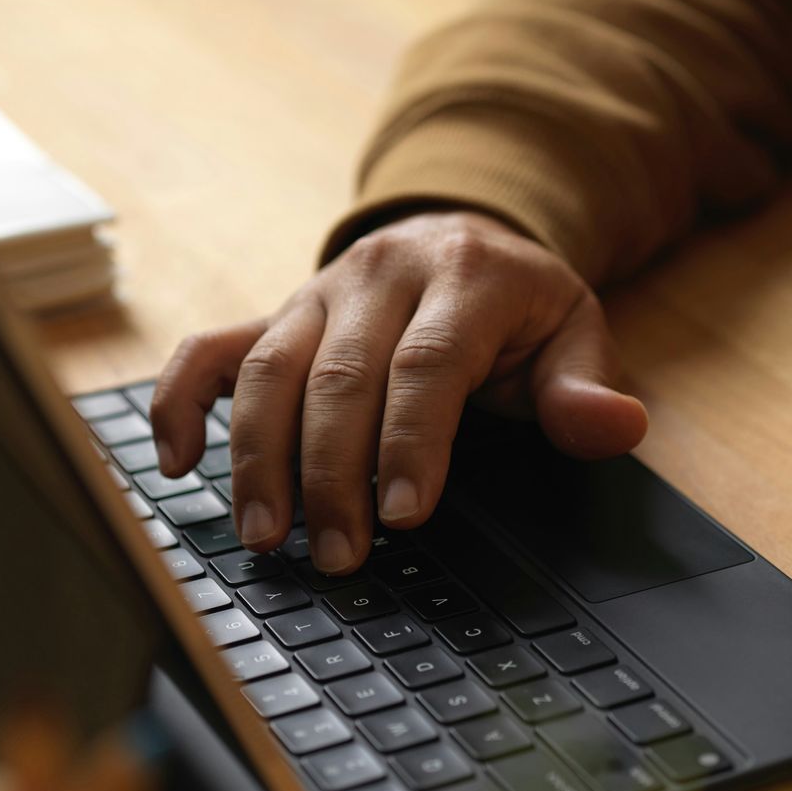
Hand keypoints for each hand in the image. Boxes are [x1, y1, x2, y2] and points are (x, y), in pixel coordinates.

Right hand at [150, 210, 648, 573]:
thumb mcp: (575, 332)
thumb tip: (615, 426)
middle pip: (339, 377)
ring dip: (258, 459)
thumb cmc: (519, 306)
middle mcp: (380, 275)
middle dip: (332, 474)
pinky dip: (181, 404)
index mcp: (465, 276)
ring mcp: (317, 293)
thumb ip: (586, 386)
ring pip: (268, 370)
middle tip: (338, 556)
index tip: (403, 514)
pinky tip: (176, 464)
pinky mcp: (274, 313)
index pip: (426, 364)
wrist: (464, 234)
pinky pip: (210, 351)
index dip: (411, 442)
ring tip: (267, 536)